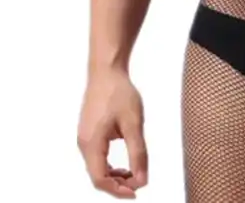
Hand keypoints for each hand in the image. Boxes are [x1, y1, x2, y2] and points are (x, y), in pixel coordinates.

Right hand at [77, 69, 147, 197]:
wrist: (106, 71)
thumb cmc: (119, 93)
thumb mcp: (133, 123)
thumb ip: (138, 152)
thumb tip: (143, 179)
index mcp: (91, 144)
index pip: (100, 179)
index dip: (117, 190)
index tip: (137, 192)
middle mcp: (84, 144)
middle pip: (97, 176)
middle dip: (118, 184)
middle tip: (139, 183)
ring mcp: (84, 138)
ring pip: (97, 167)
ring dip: (115, 175)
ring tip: (134, 173)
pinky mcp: (89, 132)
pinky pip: (97, 156)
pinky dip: (110, 164)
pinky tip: (126, 161)